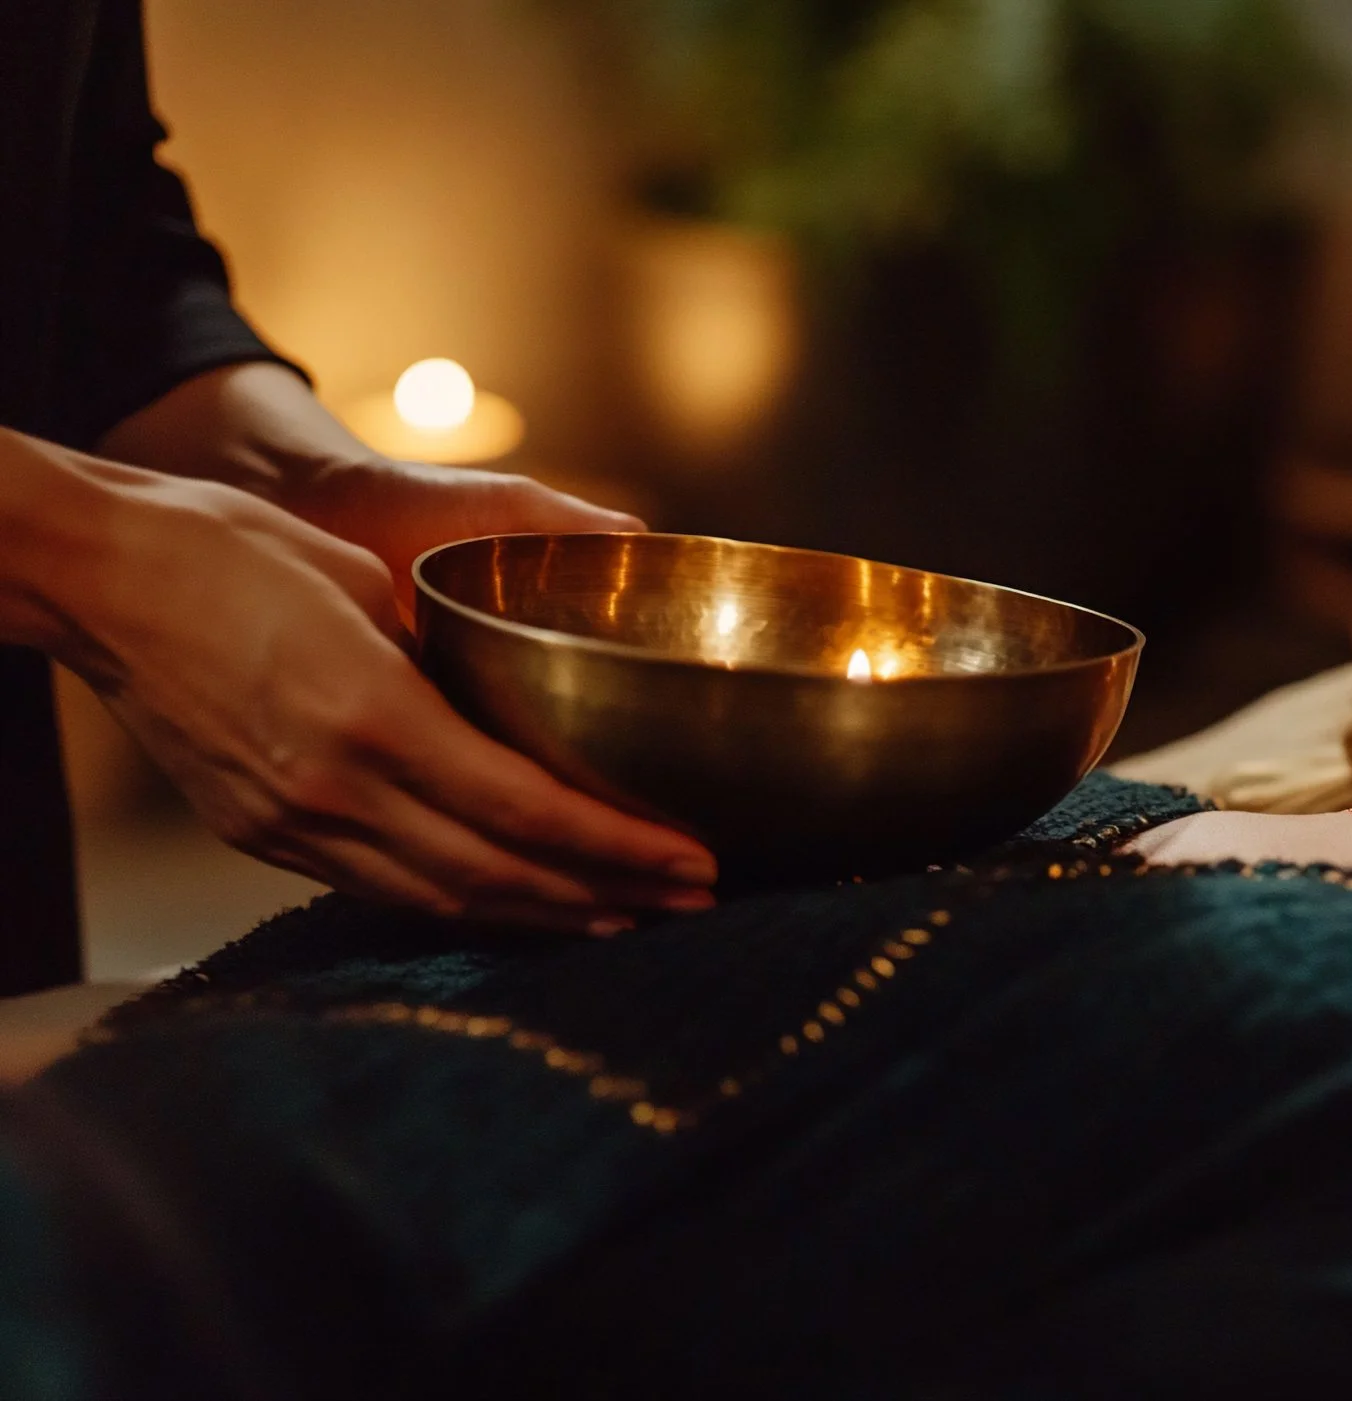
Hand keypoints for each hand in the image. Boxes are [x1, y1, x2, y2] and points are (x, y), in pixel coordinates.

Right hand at [32, 448, 715, 933]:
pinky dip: (462, 902)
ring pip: (442, 899)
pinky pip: (382, 888)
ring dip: (543, 915)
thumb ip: (446, 656)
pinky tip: (515, 901)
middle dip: (608, 896)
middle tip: (691, 902)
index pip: (525, 811)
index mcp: (371, 716)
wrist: (95, 578)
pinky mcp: (260, 834)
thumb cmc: (229, 550)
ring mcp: (290, 822)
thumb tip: (519, 694)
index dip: (619, 848)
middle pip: (498, 875)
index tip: (693, 859)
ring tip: (625, 916)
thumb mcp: (365, 582)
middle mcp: (333, 789)